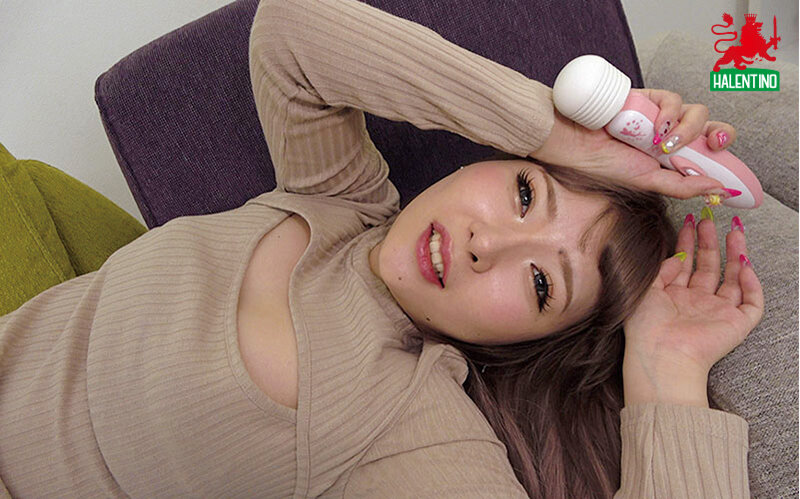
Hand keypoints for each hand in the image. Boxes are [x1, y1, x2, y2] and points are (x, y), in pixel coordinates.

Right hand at [531, 88, 736, 199]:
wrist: (579, 143)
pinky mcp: (651, 97)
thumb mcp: (648, 181)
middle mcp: (672, 134)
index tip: (726, 164)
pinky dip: (671, 114)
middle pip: (712, 127)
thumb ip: (682, 186)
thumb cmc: (606, 163)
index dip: (723, 152)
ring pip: (697, 112)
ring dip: (689, 129)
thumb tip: (716, 189)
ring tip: (666, 144)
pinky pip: (674, 99)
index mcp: (674, 156)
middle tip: (712, 145)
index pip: (710, 150)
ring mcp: (663, 115)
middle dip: (719, 134)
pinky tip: (657, 128)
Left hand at [621, 211, 763, 405]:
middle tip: (710, 218)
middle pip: (709, 267)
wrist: (661, 355)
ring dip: (735, 254)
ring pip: (734, 279)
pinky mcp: (737, 325)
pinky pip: (752, 302)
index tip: (690, 220)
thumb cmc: (645, 327)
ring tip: (734, 230)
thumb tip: (676, 256)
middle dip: (710, 241)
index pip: (685, 264)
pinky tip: (745, 263)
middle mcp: (696, 304)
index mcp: (673, 297)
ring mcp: (717, 313)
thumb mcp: (645, 290)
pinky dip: (753, 283)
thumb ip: (661, 269)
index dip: (688, 242)